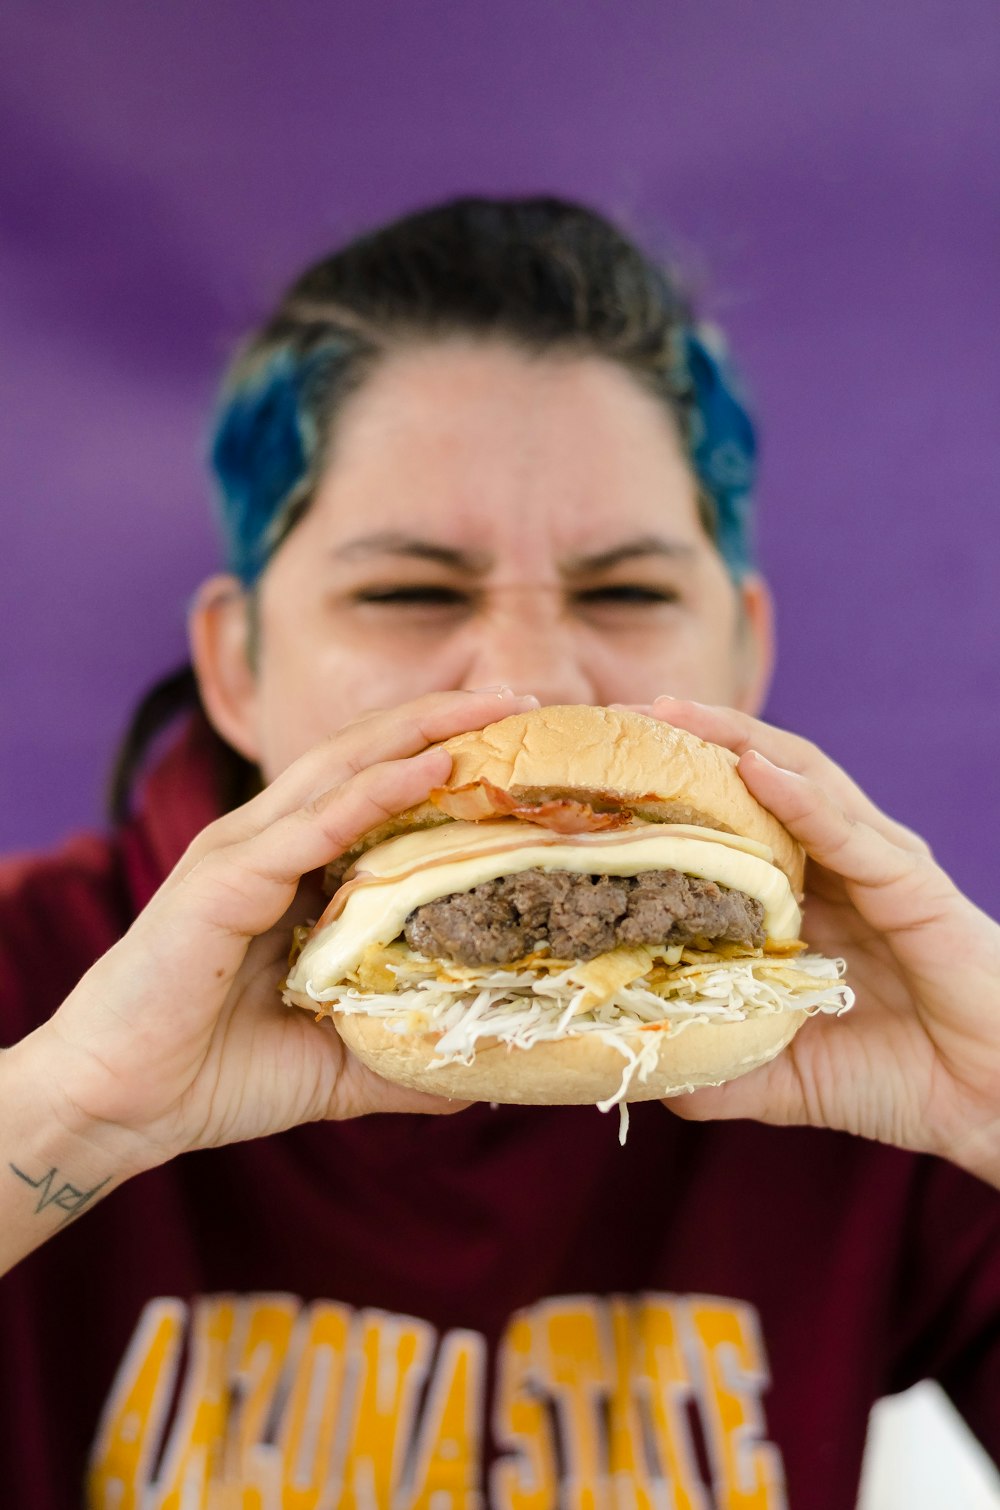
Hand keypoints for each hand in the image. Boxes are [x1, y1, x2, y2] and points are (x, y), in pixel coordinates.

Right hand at [24, 688, 539, 1176]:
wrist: (120, 1109)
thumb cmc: (217, 1074)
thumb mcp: (337, 1063)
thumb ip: (401, 1056)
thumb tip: (479, 1075)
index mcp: (295, 871)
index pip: (377, 789)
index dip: (445, 758)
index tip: (521, 746)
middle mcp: (271, 843)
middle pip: (367, 755)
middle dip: (445, 718)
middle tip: (525, 699)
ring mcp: (244, 853)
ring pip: (343, 768)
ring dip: (422, 731)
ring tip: (494, 707)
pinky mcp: (223, 880)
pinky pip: (312, 824)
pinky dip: (374, 791)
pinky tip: (432, 767)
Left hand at [627, 697, 999, 1185]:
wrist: (991, 1103)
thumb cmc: (896, 1078)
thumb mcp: (779, 1075)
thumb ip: (714, 1063)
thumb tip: (634, 1066)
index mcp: (801, 897)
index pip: (727, 822)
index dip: (667, 791)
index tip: (597, 771)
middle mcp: (834, 866)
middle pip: (755, 779)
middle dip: (690, 741)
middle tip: (621, 715)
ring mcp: (876, 865)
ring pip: (800, 779)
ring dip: (735, 740)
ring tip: (673, 714)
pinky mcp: (914, 884)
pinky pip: (850, 830)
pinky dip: (801, 795)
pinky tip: (755, 766)